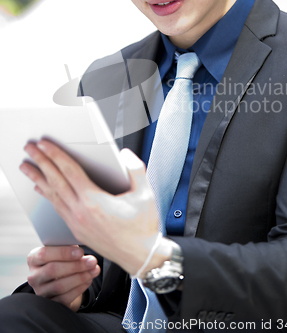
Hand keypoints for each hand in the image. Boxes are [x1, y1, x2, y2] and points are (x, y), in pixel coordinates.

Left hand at [20, 143, 165, 275]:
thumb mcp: (145, 194)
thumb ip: (136, 170)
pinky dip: (48, 195)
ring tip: (27, 167)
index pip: (69, 172)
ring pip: (53, 196)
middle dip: (41, 162)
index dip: (56, 155)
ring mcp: (77, 223)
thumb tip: (125, 155)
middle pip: (55, 182)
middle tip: (29, 148)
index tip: (45, 144)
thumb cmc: (143, 228)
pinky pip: (57, 208)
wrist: (141, 257)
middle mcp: (81, 212)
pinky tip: (42, 189)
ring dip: (39, 178)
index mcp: (95, 202)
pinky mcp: (77, 230)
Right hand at [27, 245, 99, 310]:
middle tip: (93, 261)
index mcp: (33, 258)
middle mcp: (33, 276)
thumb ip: (68, 244)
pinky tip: (89, 280)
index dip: (63, 253)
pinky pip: (65, 298)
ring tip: (95, 270)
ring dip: (80, 277)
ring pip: (59, 286)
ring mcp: (40, 291)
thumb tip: (83, 240)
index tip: (81, 252)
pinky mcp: (50, 303)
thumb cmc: (62, 258)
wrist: (60, 278)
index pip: (44, 254)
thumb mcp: (62, 249)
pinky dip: (79, 288)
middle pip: (52, 270)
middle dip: (76, 265)